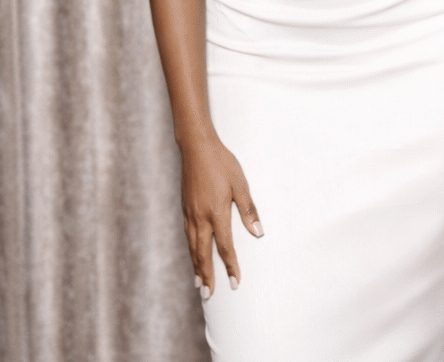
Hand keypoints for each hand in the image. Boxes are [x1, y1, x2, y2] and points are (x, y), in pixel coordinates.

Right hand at [180, 137, 262, 298]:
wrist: (196, 147)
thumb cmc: (222, 163)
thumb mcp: (240, 183)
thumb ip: (248, 210)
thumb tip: (258, 232)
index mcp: (216, 213)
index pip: (225, 247)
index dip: (230, 266)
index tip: (235, 282)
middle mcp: (200, 217)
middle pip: (203, 253)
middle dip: (207, 275)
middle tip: (209, 295)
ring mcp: (190, 213)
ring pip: (192, 247)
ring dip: (196, 267)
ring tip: (199, 283)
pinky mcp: (185, 208)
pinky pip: (187, 235)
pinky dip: (190, 250)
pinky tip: (193, 254)